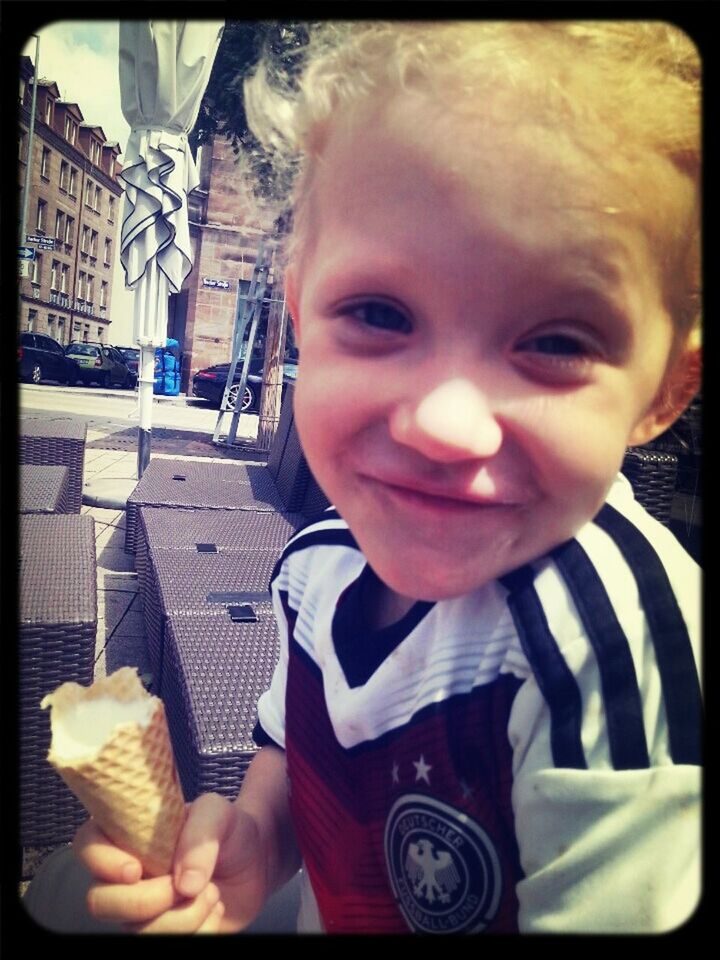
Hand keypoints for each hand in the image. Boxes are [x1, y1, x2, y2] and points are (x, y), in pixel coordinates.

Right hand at [73, 792, 269, 933]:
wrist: (258, 860)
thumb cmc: (230, 830)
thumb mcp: (219, 813)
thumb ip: (199, 836)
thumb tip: (184, 883)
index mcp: (130, 836)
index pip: (88, 845)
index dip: (102, 862)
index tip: (137, 869)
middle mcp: (128, 876)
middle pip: (100, 902)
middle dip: (146, 901)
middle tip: (185, 885)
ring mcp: (142, 910)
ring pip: (136, 932)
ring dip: (183, 918)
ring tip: (213, 893)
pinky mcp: (165, 932)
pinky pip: (163, 948)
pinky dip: (198, 934)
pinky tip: (214, 912)